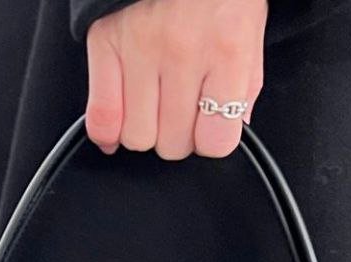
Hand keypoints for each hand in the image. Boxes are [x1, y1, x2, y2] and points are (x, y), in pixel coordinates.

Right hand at [85, 0, 267, 159]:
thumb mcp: (249, 28)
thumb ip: (244, 82)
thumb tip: (229, 127)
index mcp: (227, 50)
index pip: (216, 142)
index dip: (211, 141)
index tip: (207, 128)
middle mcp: (183, 53)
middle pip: (173, 144)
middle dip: (178, 137)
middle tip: (179, 113)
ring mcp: (140, 50)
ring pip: (138, 137)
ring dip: (146, 132)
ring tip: (153, 110)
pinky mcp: (105, 44)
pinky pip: (101, 117)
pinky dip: (108, 133)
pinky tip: (119, 129)